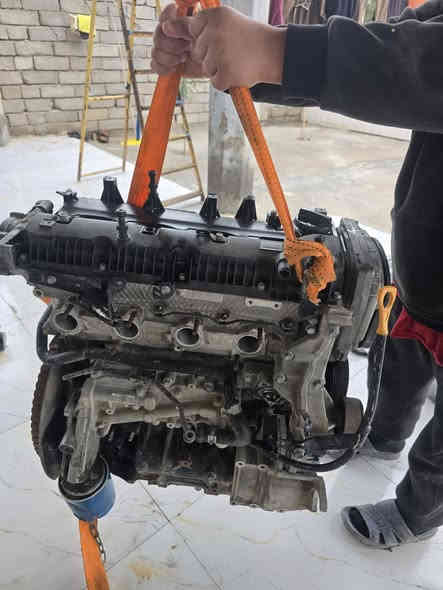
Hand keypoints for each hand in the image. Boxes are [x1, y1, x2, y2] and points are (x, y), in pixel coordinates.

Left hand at [151, 4, 285, 90]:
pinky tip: (238, 70)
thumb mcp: (222, 22)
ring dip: (218, 68)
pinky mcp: (224, 75)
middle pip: (196, 52)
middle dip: (211, 54)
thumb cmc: (246, 37)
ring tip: (236, 59)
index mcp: (213, 16)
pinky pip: (214, 82)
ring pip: (205, 68)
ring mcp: (219, 55)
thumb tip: (165, 28)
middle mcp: (214, 33)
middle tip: (232, 49)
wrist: (272, 52)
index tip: (218, 36)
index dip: (204, 36)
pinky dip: (225, 79)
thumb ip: (194, 25)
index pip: (190, 29)